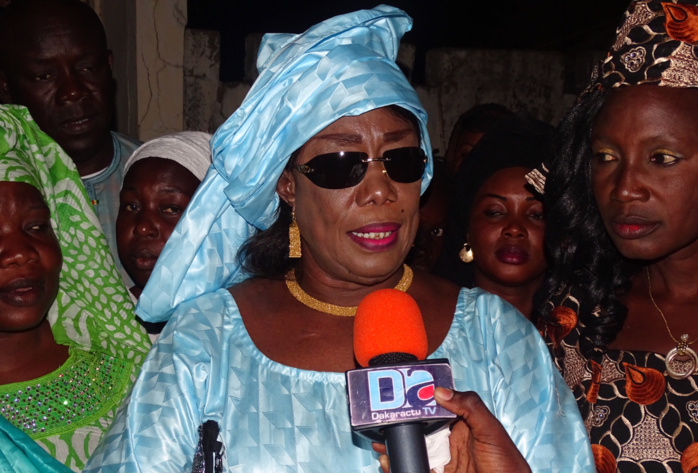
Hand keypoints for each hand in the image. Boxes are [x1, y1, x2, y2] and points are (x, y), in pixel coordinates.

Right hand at [373, 387, 530, 472]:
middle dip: (400, 427)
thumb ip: (469, 407)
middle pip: (419, 430)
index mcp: (462, 424)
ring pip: (414, 450)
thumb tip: (440, 391)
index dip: (416, 405)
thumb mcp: (491, 430)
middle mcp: (450, 441)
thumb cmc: (508, 464)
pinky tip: (389, 463)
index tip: (398, 401)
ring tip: (381, 445)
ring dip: (396, 447)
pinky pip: (416, 467)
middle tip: (382, 424)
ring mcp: (444, 461)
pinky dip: (400, 465)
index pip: (435, 409)